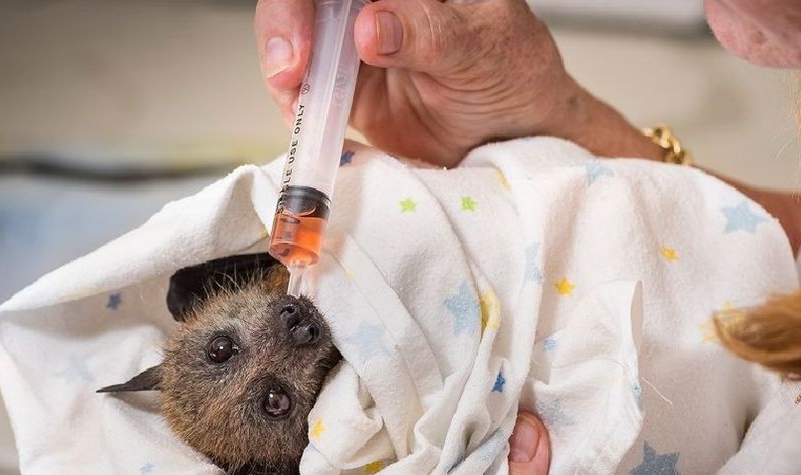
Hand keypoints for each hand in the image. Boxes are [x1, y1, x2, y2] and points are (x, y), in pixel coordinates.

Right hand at [255, 0, 661, 165]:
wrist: (518, 135)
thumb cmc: (514, 75)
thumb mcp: (482, 50)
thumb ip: (430, 35)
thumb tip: (370, 28)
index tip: (310, 33)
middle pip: (307, 0)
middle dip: (287, 24)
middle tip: (292, 69)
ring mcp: (355, 37)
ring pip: (295, 35)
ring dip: (283, 64)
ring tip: (294, 92)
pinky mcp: (346, 83)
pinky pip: (303, 84)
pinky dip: (294, 99)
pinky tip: (303, 111)